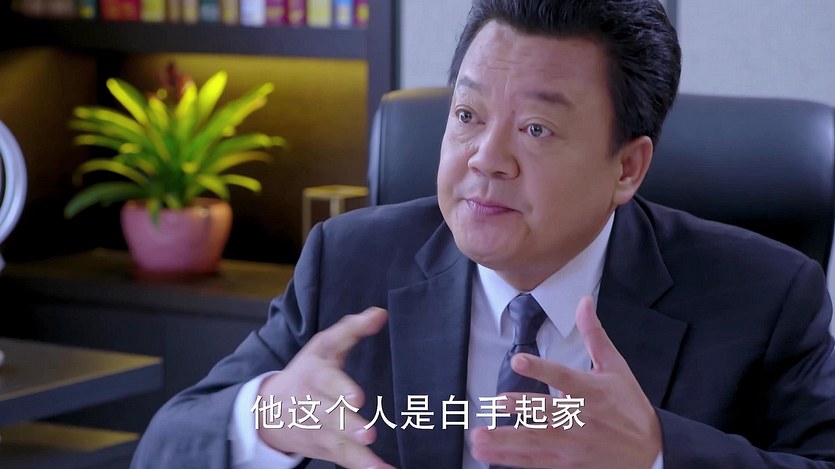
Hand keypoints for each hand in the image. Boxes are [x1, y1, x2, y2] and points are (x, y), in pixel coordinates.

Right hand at [257, 307, 395, 468]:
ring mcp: (318, 430)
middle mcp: (313, 405)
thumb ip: (351, 329)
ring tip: (377, 463)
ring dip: (358, 454)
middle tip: (367, 433)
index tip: (358, 398)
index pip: (327, 380)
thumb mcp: (323, 346)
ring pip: (337, 443)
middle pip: (330, 416)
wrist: (267, 409)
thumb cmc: (306, 372)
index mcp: (314, 375)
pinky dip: (364, 467)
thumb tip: (380, 313)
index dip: (341, 388)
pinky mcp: (326, 448)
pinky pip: (345, 459)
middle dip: (347, 424)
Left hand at [470, 295, 661, 467]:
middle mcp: (580, 419)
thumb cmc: (631, 409)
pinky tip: (488, 455)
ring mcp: (572, 445)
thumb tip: (584, 302)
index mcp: (592, 392)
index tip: (517, 360)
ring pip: (535, 442)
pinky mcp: (566, 464)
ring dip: (505, 440)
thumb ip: (594, 335)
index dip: (540, 368)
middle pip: (546, 412)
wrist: (651, 454)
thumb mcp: (617, 368)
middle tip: (496, 402)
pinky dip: (510, 459)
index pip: (563, 377)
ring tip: (479, 437)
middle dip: (520, 407)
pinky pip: (534, 462)